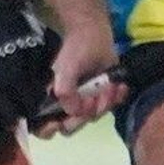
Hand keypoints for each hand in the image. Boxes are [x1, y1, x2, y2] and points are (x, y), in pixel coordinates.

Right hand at [34, 19, 129, 137]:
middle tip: (94, 98)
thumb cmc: (76, 49)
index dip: (48, 130)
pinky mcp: (102, 96)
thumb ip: (65, 91)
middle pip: (72, 126)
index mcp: (53, 100)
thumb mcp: (66, 68)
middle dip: (85, 113)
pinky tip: (119, 86)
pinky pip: (109, 107)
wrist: (95, 34)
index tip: (58, 123)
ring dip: (104, 103)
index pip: (44, 127)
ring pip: (93, 117)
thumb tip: (73, 111)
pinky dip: (117, 98)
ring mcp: (85, 102)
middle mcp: (67, 105)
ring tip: (109, 85)